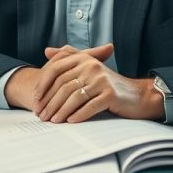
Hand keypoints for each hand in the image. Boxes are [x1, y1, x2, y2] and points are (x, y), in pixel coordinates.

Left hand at [32, 44, 163, 122]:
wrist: (137, 95)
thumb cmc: (107, 84)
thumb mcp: (88, 66)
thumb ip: (69, 57)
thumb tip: (47, 51)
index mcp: (84, 59)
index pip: (56, 70)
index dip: (43, 85)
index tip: (35, 100)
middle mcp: (92, 66)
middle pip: (63, 85)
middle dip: (49, 102)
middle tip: (41, 115)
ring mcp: (101, 80)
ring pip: (74, 97)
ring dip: (60, 111)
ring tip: (53, 121)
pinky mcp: (110, 94)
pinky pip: (89, 106)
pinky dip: (78, 115)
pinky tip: (70, 121)